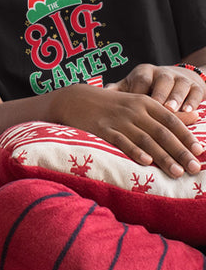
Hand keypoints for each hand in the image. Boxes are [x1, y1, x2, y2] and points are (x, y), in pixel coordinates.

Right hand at [53, 83, 203, 176]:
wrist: (76, 98)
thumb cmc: (112, 104)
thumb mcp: (139, 102)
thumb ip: (167, 112)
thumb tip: (197, 116)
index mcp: (145, 102)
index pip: (170, 120)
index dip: (186, 136)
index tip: (199, 151)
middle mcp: (133, 110)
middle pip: (160, 132)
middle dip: (179, 151)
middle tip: (193, 168)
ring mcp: (118, 120)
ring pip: (144, 139)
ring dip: (162, 156)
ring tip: (176, 171)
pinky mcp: (102, 129)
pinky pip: (121, 141)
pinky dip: (134, 151)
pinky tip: (146, 161)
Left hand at [109, 62, 205, 113]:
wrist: (176, 78)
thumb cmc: (147, 87)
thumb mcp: (132, 86)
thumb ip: (118, 90)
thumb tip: (99, 95)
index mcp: (144, 72)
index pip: (141, 80)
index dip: (138, 91)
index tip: (133, 106)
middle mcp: (162, 73)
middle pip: (161, 82)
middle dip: (159, 95)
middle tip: (156, 107)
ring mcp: (180, 79)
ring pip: (178, 86)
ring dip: (176, 98)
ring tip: (172, 110)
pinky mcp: (196, 86)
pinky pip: (195, 92)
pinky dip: (193, 101)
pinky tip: (191, 112)